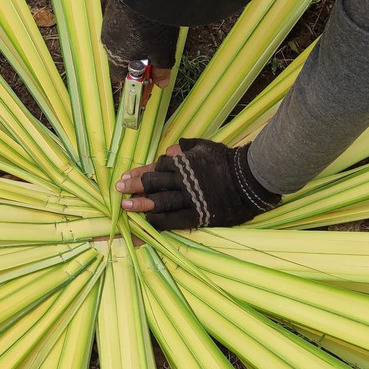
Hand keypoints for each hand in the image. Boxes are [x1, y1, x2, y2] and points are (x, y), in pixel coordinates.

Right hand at [102, 0, 180, 76]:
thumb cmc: (154, 25)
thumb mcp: (163, 52)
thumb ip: (161, 70)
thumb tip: (161, 83)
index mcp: (116, 55)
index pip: (119, 75)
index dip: (135, 78)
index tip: (149, 73)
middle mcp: (107, 40)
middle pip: (120, 57)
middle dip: (136, 58)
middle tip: (155, 52)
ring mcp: (108, 21)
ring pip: (120, 40)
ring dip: (134, 41)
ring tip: (153, 33)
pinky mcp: (113, 7)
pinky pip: (121, 24)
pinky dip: (132, 27)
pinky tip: (147, 20)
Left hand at [117, 139, 280, 230]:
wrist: (249, 180)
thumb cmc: (228, 160)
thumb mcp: (207, 147)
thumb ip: (187, 147)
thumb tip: (171, 149)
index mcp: (184, 163)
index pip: (156, 167)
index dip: (139, 173)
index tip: (125, 176)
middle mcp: (183, 180)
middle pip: (154, 183)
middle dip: (134, 186)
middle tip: (118, 190)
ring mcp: (190, 199)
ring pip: (160, 201)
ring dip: (141, 203)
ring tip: (126, 206)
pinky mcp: (198, 215)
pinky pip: (174, 220)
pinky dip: (159, 221)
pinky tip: (148, 221)